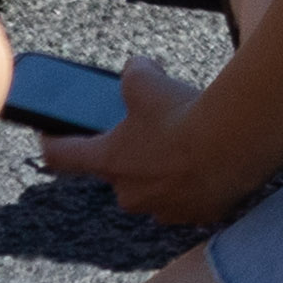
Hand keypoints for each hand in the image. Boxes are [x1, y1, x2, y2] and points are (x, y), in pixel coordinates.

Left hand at [44, 58, 263, 230]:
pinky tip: (213, 161)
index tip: (48, 136)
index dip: (52, 142)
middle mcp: (129, 193)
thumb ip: (134, 73)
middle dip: (133, 155)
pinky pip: (191, 200)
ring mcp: (164, 209)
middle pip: (119, 174)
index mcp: (109, 162)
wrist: (234, 142)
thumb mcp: (148, 81)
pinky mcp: (198, 215)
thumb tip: (136, 67)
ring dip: (166, 172)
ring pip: (156, 190)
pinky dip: (197, 184)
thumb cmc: (182, 116)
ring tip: (190, 145)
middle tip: (155, 131)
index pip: (62, 155)